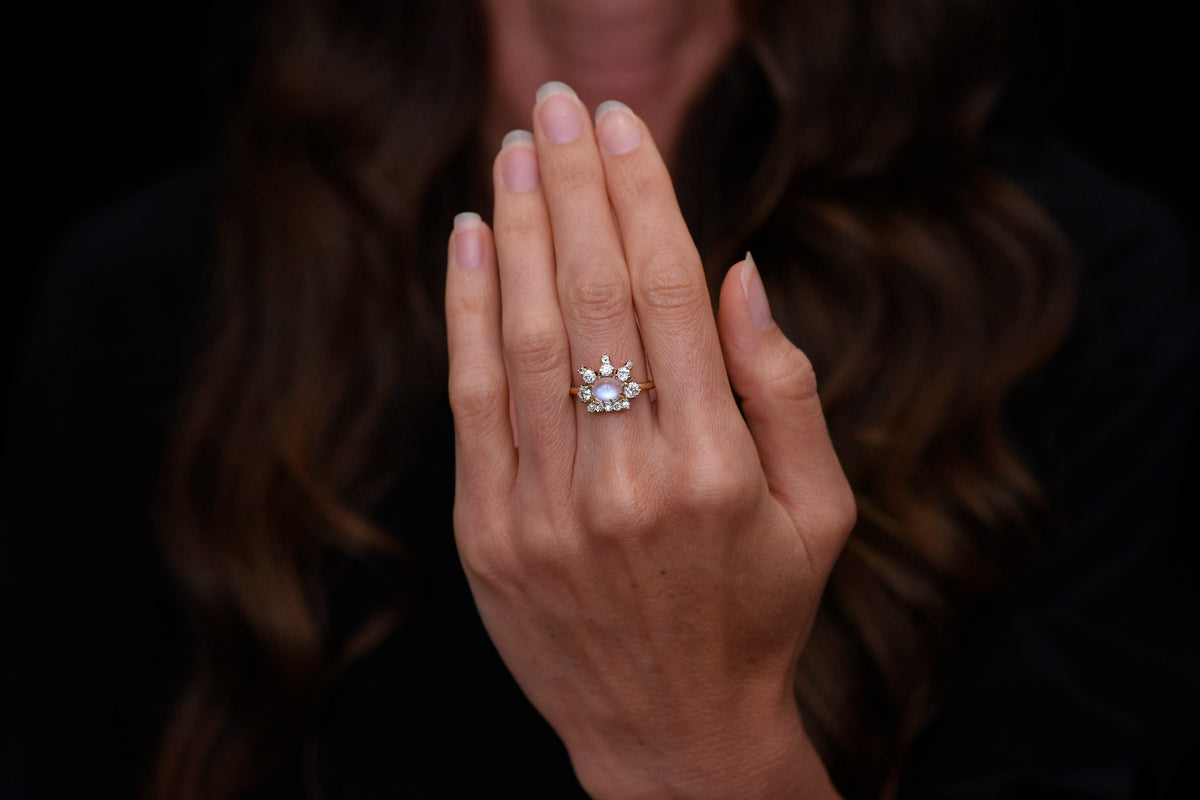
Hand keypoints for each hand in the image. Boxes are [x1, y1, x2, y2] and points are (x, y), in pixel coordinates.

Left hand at [445, 82, 853, 798]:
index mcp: (718, 468)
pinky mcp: (489, 535)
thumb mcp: (818, 510)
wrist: (671, 734)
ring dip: (520, 229)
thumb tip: (739, 271)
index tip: (623, 128)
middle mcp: (627, 482)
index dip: (643, 197)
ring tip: (515, 150)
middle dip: (574, 186)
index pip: (669, 294)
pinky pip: (472, 400)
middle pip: (592, 296)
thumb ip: (783, 388)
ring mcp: (546, 511)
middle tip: (558, 105)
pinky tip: (472, 240)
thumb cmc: (758, 613)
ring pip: (524, 335)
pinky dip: (468, 311)